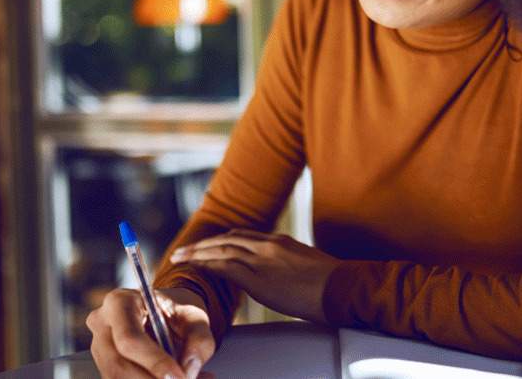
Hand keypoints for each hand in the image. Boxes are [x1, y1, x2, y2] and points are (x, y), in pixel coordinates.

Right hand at [87, 287, 214, 378]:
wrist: (165, 312)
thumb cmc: (176, 310)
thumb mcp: (195, 315)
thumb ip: (199, 339)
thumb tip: (189, 370)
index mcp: (120, 302)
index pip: (129, 338)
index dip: (154, 362)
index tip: (178, 376)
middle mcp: (102, 325)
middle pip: (118, 366)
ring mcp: (99, 348)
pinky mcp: (104, 366)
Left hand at [169, 229, 340, 322]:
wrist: (340, 286)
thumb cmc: (330, 280)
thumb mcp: (306, 261)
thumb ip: (287, 261)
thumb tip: (279, 270)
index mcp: (279, 241)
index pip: (242, 235)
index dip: (220, 240)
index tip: (206, 245)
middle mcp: (268, 245)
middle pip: (226, 239)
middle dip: (202, 244)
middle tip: (184, 250)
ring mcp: (263, 260)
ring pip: (221, 250)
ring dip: (198, 253)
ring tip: (181, 257)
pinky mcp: (259, 278)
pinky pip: (226, 268)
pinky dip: (208, 266)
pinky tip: (197, 268)